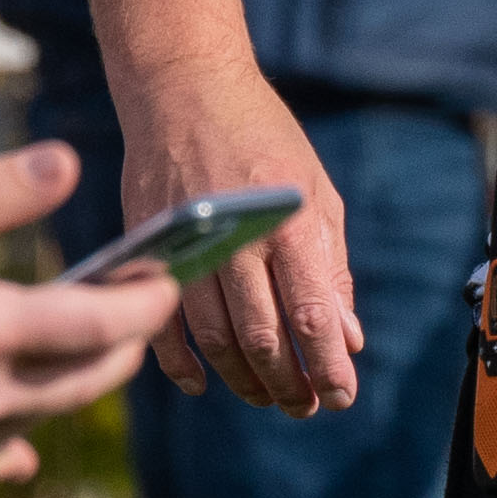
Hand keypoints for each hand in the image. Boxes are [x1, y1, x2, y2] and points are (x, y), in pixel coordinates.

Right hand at [0, 142, 178, 481]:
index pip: (98, 326)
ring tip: (93, 341)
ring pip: (39, 418)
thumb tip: (69, 165)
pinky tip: (21, 444)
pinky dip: (12, 442)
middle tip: (142, 303)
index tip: (168, 276)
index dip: (145, 301)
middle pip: (84, 382)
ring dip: (76, 382)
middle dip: (125, 342)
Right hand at [113, 58, 361, 416]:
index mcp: (290, 221)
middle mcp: (239, 236)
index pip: (312, 314)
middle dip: (289, 383)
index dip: (328, 366)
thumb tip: (346, 337)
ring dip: (244, 379)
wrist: (187, 90)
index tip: (342, 397)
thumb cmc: (265, 141)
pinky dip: (181, 362)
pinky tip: (204, 382)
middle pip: (263, 336)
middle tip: (305, 407)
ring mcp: (190, 242)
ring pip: (215, 338)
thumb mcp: (317, 191)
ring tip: (267, 397)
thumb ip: (332, 265)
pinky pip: (163, 322)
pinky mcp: (150, 246)